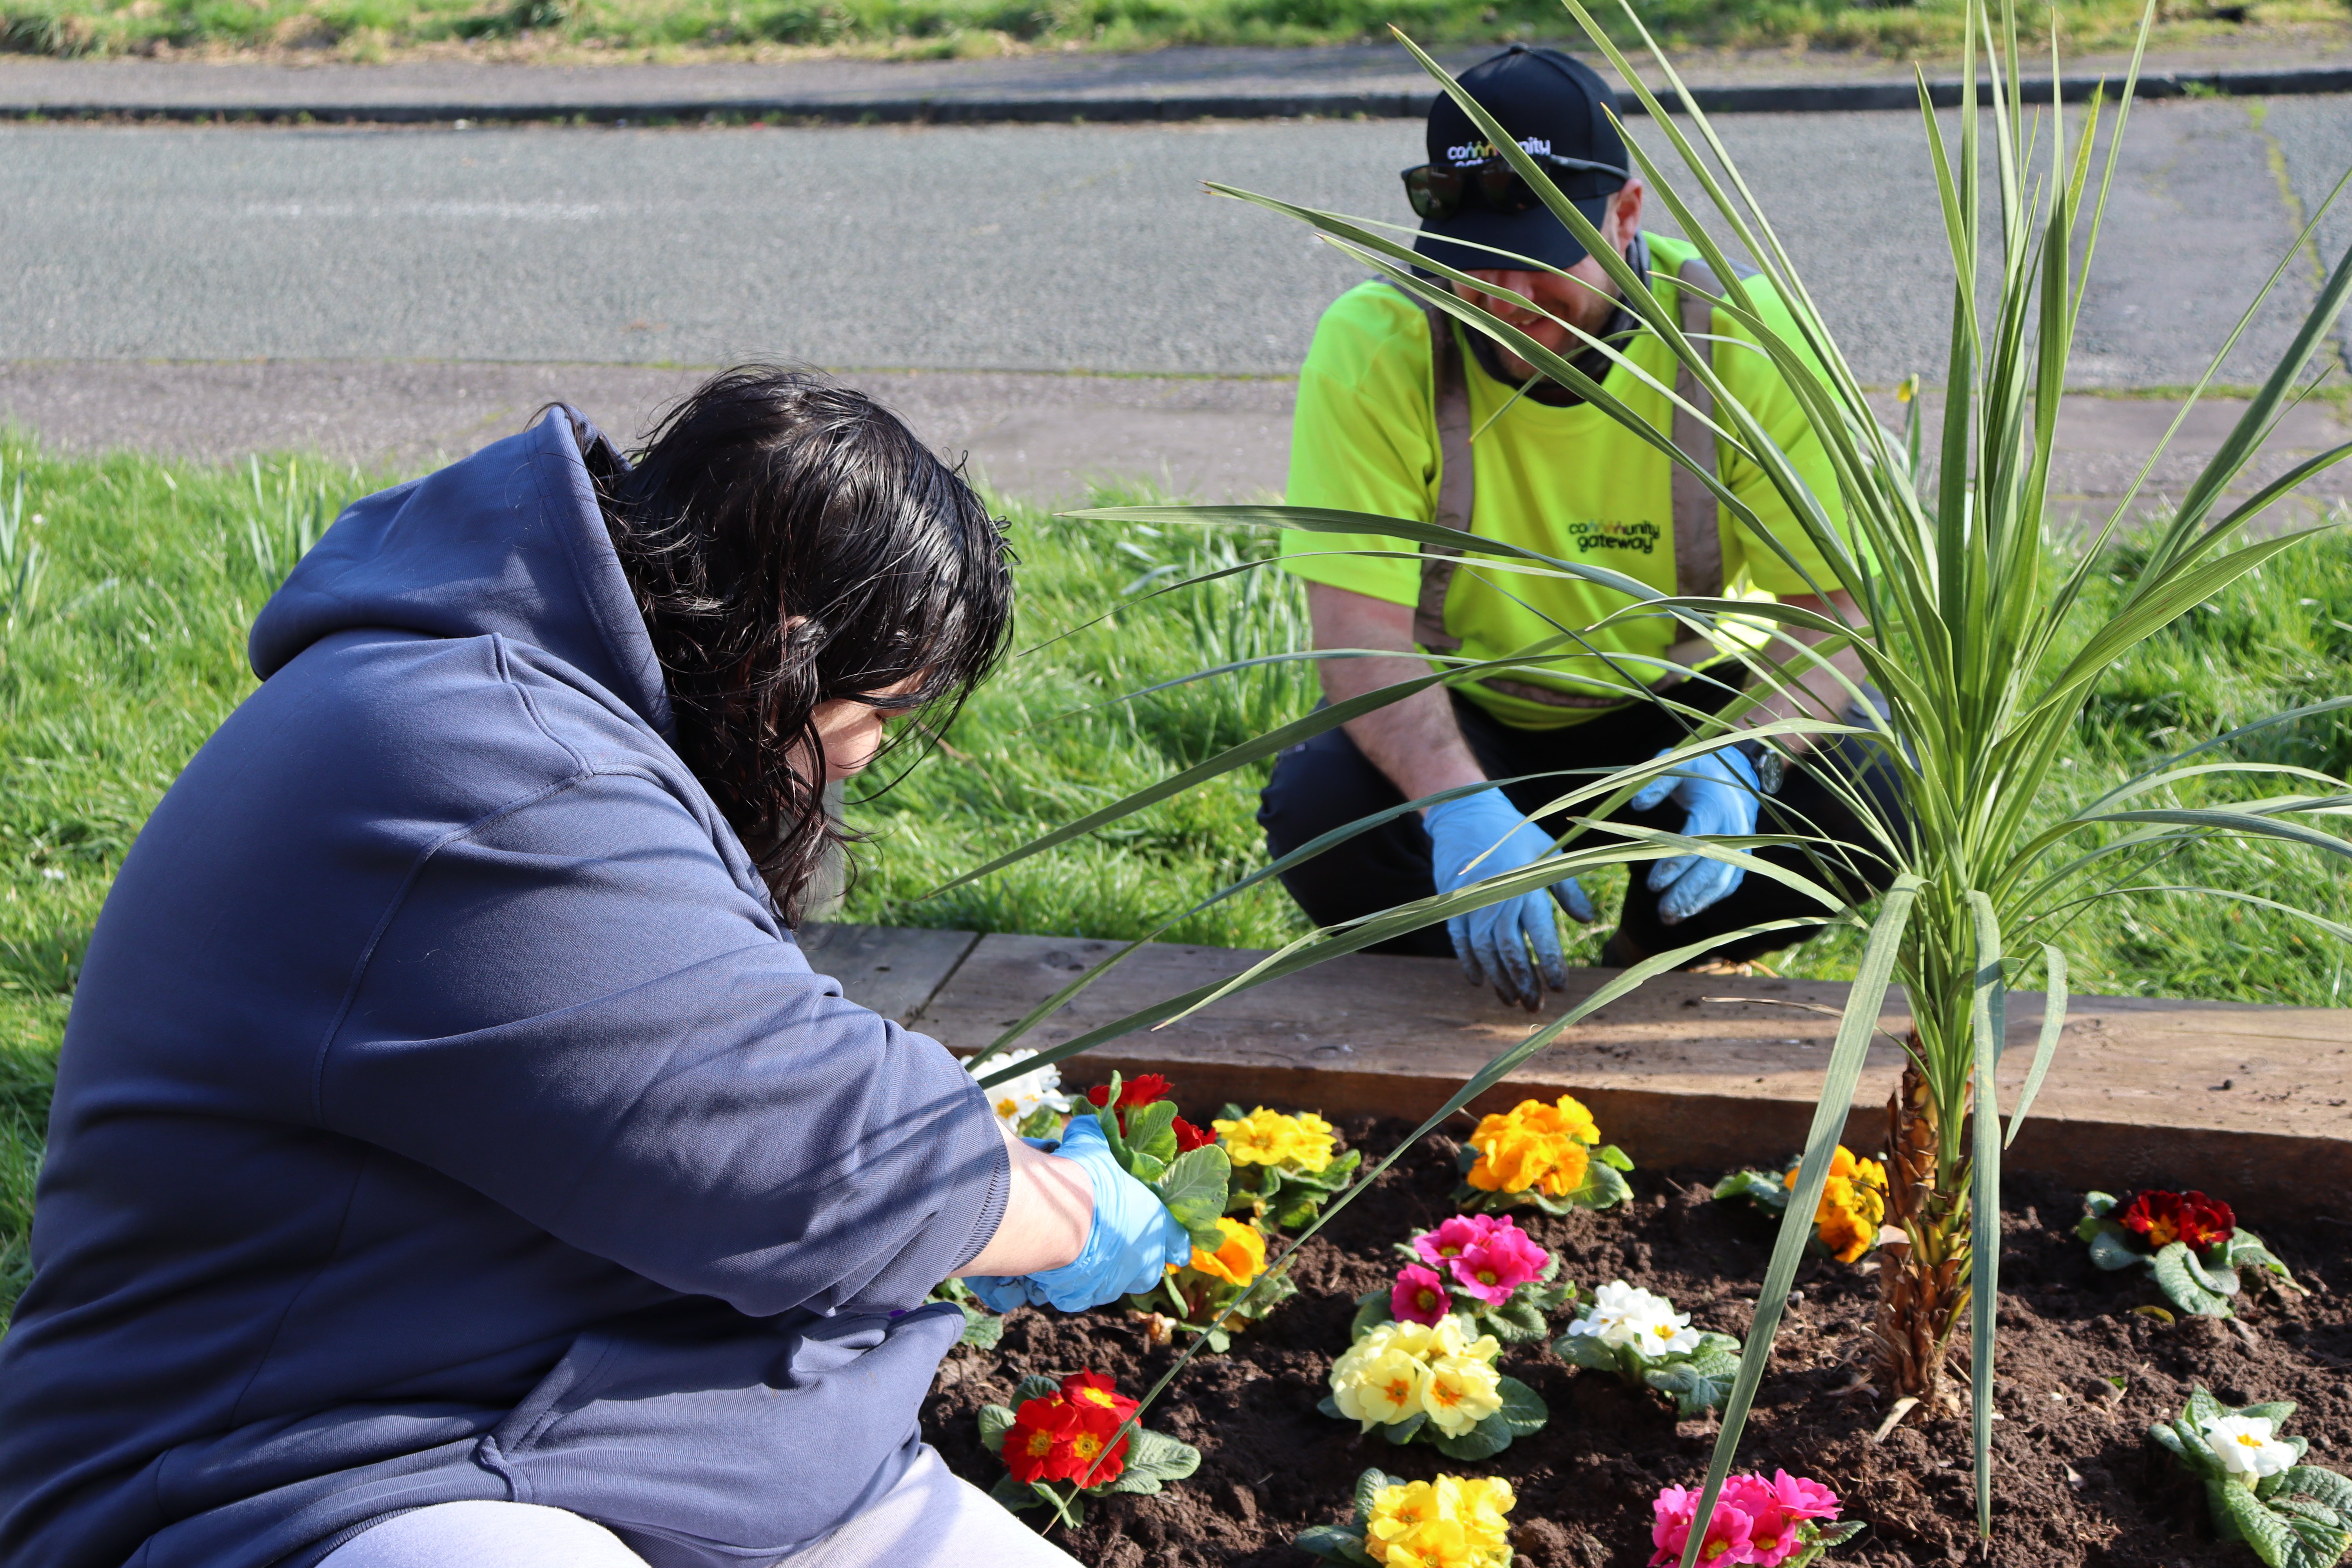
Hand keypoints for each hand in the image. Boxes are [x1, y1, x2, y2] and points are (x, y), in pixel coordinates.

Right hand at [962, 1116, 1188, 1312]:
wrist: (1054, 1216)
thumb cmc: (1083, 1178)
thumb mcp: (1091, 1146)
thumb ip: (1093, 1136)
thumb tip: (1084, 1122)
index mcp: (1154, 1223)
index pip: (1178, 1240)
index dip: (1174, 1241)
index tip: (1176, 1246)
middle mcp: (1140, 1260)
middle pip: (1148, 1271)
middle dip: (1136, 1262)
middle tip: (1116, 1245)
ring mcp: (1111, 1283)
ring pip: (1112, 1285)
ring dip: (1101, 1273)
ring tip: (1081, 1254)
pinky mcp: (1079, 1297)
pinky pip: (1076, 1295)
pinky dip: (1066, 1285)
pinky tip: (1053, 1271)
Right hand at [1423, 788, 1594, 1010]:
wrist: (1466, 814)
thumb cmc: (1514, 834)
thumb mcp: (1549, 853)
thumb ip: (1568, 889)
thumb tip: (1588, 920)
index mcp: (1525, 887)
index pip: (1540, 935)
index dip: (1550, 964)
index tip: (1560, 987)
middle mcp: (1497, 899)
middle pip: (1510, 951)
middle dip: (1524, 982)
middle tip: (1536, 1006)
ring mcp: (1471, 903)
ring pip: (1484, 952)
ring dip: (1498, 980)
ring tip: (1513, 1001)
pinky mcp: (1451, 905)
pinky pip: (1458, 941)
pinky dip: (1468, 963)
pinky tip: (1479, 982)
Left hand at [1627, 746, 1761, 922]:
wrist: (1734, 771)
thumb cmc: (1696, 769)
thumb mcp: (1674, 764)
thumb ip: (1655, 783)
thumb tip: (1636, 805)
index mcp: (1715, 805)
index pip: (1695, 841)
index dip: (1674, 864)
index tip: (1652, 884)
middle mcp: (1734, 828)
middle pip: (1711, 867)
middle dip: (1686, 892)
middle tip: (1661, 911)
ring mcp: (1743, 843)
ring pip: (1722, 880)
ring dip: (1696, 902)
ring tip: (1669, 917)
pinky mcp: (1744, 854)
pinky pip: (1730, 882)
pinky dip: (1710, 899)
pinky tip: (1688, 910)